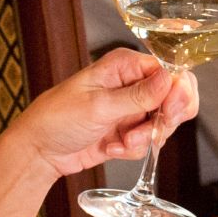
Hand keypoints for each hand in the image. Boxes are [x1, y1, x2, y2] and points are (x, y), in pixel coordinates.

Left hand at [6, 49, 198, 178]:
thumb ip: (138, 96)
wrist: (39, 150)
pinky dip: (133, 149)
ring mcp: (132, 108)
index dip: (177, 92)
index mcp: (126, 66)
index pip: (170, 71)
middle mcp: (133, 83)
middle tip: (147, 133)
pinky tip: (110, 147)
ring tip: (120, 142)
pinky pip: (149, 142)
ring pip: (164, 123)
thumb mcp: (99, 106)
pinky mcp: (129, 131)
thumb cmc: (57, 118)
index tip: (169, 112)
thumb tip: (171, 78)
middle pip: (175, 97)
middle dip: (164, 120)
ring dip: (145, 139)